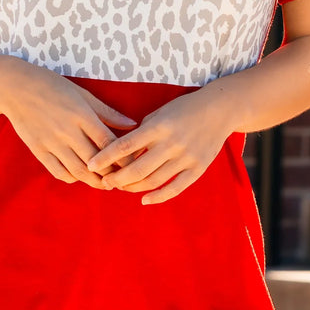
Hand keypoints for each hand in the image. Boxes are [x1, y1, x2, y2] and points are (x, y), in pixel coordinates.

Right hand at [0, 58, 135, 188]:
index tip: (132, 164)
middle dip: (112, 175)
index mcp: (82, 115)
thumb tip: (132, 124)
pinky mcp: (38, 150)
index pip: (108, 143)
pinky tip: (80, 177)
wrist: (15, 88)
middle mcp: (67, 131)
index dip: (123, 157)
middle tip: (122, 180)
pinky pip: (59, 172)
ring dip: (94, 182)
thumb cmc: (53, 86)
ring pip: (78, 171)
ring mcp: (51, 143)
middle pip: (95, 162)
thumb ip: (107, 112)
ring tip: (105, 184)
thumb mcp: (83, 94)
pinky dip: (72, 178)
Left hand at [85, 90, 232, 204]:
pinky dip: (158, 197)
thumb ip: (141, 132)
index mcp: (158, 127)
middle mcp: (171, 143)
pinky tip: (144, 200)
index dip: (105, 157)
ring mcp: (186, 158)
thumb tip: (120, 151)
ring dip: (133, 188)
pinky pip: (175, 188)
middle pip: (137, 169)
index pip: (125, 146)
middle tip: (105, 181)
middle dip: (116, 178)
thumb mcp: (159, 113)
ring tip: (121, 187)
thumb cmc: (183, 109)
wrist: (219, 110)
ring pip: (153, 181)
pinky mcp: (198, 168)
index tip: (91, 165)